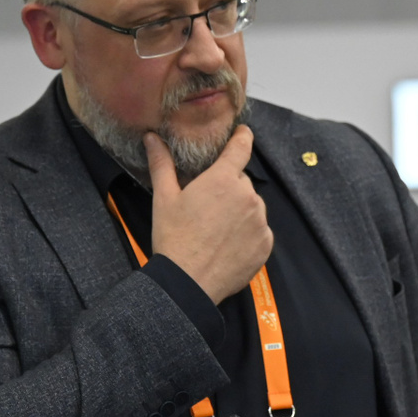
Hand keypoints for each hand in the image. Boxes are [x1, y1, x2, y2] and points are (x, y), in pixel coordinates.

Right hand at [147, 127, 272, 303]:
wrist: (188, 283)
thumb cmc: (174, 238)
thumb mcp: (164, 199)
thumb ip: (162, 164)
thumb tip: (152, 138)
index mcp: (223, 180)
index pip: (241, 147)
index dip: (243, 137)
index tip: (243, 133)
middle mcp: (247, 197)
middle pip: (241, 182)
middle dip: (227, 187)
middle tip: (207, 205)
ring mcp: (259, 222)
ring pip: (252, 206)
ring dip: (239, 210)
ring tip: (215, 229)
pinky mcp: (265, 244)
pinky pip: (259, 230)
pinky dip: (247, 233)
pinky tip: (227, 244)